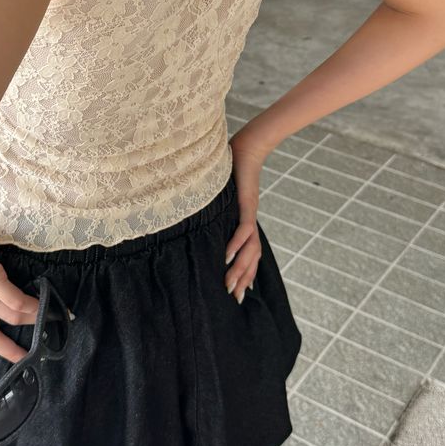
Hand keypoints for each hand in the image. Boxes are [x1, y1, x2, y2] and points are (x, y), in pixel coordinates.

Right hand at [224, 130, 269, 302]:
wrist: (248, 146)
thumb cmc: (231, 168)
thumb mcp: (219, 194)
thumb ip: (212, 207)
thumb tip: (192, 212)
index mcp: (244, 221)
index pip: (248, 252)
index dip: (245, 271)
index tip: (239, 290)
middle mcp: (249, 221)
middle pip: (251, 257)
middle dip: (244, 279)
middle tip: (235, 299)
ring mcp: (249, 213)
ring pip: (250, 249)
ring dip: (241, 269)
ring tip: (231, 285)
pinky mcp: (247, 204)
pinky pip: (244, 229)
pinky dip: (237, 245)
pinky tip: (228, 257)